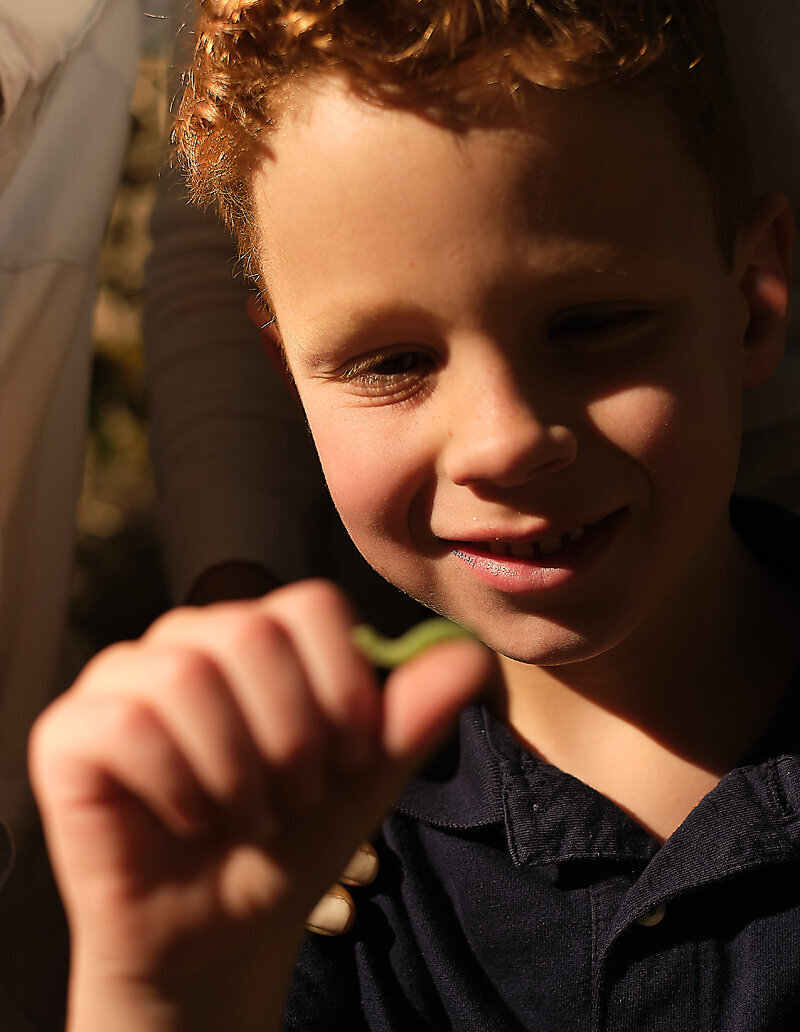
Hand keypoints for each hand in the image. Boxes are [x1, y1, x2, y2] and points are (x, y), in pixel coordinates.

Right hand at [29, 581, 490, 1031]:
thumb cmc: (290, 841)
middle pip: (253, 631)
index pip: (313, 606)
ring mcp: (123, 678)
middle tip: (293, 796)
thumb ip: (416, 713)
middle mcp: (188, 639)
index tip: (348, 760)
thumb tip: (471, 656)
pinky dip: (179, 787)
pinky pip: (127, 726)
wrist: (222, 932)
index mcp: (258, 634)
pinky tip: (191, 820)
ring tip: (245, 814)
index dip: (344, 690)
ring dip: (238, 769)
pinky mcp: (70, 731)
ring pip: (188, 674)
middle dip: (294, 736)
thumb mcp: (366, 777)